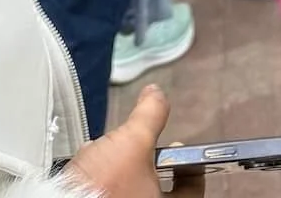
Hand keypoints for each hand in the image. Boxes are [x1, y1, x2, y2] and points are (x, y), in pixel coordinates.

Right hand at [65, 84, 189, 197]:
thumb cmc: (108, 184)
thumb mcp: (135, 139)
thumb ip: (151, 114)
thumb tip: (156, 94)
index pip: (191, 189)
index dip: (189, 166)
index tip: (178, 148)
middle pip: (155, 185)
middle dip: (145, 160)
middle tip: (139, 144)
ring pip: (128, 187)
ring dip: (118, 165)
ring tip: (106, 148)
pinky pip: (106, 190)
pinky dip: (99, 175)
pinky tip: (88, 161)